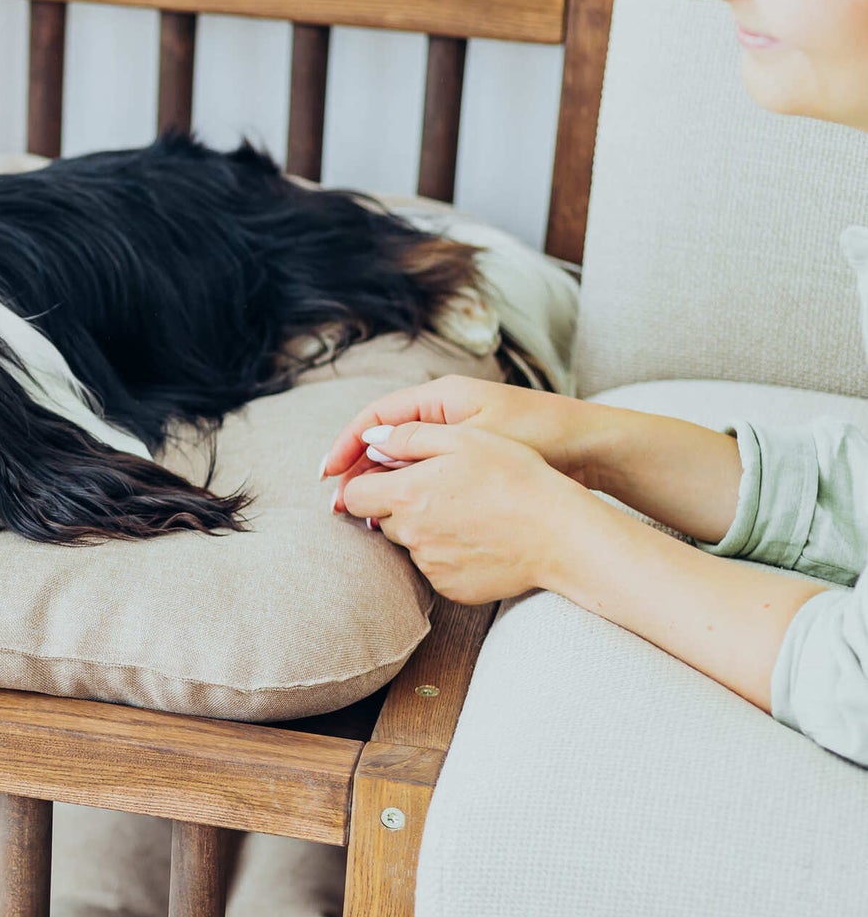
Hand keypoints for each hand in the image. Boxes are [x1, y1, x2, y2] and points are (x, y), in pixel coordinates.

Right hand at [320, 373, 607, 501]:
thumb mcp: (477, 436)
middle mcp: (443, 415)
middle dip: (356, 471)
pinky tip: (397, 520)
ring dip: (378, 486)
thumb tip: (372, 448)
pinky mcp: (467, 464)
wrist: (591, 450)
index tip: (326, 473)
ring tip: (361, 516)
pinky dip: (405, 496)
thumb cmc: (539, 436)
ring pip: (400, 462)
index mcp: (442, 396)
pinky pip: (423, 477)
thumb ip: (423, 441)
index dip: (346, 444)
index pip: (376, 417)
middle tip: (336, 505)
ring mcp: (454, 440)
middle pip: (382, 441)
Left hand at [337, 421, 590, 604]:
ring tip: (468, 514)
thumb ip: (409, 437)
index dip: (368, 484)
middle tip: (442, 491)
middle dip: (400, 505)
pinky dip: (448, 554)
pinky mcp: (449, 588)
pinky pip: (435, 568)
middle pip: (382, 520)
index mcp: (406, 495)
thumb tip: (371, 441)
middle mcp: (410, 535)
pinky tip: (479, 538)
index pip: (353, 496)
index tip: (391, 477)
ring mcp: (429, 566)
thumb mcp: (465, 439)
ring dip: (425, 529)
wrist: (558, 533)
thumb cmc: (515, 477)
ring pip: (410, 544)